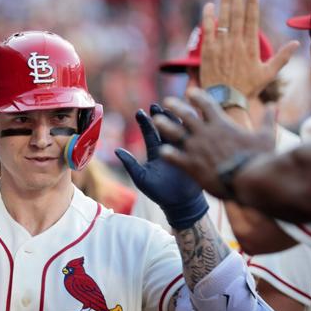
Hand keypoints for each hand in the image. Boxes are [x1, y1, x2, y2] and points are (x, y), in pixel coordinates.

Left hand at [115, 104, 207, 229]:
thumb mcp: (142, 178)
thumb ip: (130, 164)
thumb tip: (116, 150)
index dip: (145, 123)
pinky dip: (191, 128)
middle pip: (165, 127)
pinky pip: (193, 139)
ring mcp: (183, 150)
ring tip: (170, 108)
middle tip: (155, 105)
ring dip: (175, 119)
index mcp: (156, 152)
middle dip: (160, 116)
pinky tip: (190, 118)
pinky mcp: (194, 154)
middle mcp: (169, 148)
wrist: (181, 204)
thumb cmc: (159, 193)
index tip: (140, 112)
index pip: (150, 133)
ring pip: (179, 129)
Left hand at [154, 88, 274, 198]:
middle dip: (176, 107)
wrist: (249, 180)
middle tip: (166, 102)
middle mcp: (206, 133)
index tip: (190, 92)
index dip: (197, 97)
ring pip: (175, 133)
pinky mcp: (191, 166)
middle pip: (186, 115)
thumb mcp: (267, 137)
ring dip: (165, 126)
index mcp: (222, 125)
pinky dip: (168, 153)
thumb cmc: (259, 159)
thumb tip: (274, 106)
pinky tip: (161, 151)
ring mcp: (196, 149)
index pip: (207, 105)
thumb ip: (268, 120)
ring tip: (156, 120)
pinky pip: (174, 157)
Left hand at [199, 0, 298, 98]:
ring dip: (224, 1)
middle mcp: (236, 44)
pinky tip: (209, 6)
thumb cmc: (247, 89)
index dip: (251, 2)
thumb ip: (282, 58)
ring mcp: (221, 48)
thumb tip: (296, 43)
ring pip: (222, 19)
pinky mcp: (207, 53)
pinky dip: (208, 18)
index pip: (252, 19)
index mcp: (251, 47)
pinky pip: (207, 31)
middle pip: (237, 14)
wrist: (225, 102)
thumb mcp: (267, 74)